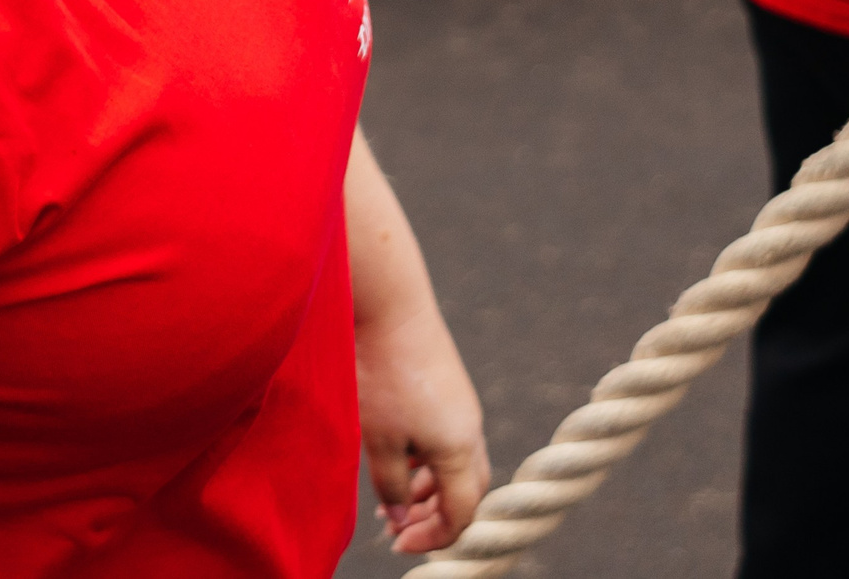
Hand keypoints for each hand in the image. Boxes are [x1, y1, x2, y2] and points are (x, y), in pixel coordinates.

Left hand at [357, 301, 489, 553]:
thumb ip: (391, 486)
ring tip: (389, 500)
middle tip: (397, 529)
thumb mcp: (379, 441)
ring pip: (455, 464)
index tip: (398, 545)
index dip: (433, 538)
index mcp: (459, 447)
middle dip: (435, 516)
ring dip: (427, 488)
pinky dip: (425, 460)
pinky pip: (446, 438)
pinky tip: (394, 458)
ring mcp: (461, 406)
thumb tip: (400, 515)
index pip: (462, 513)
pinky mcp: (448, 388)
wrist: (390, 305)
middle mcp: (469, 429)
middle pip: (466, 491)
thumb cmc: (382, 374)